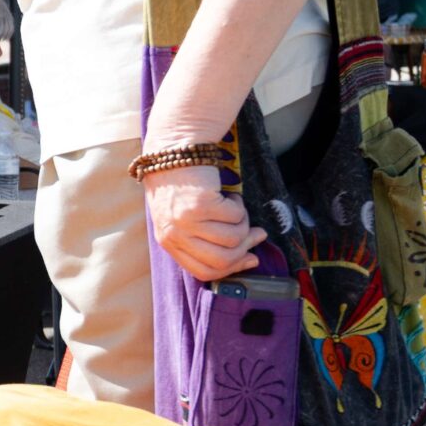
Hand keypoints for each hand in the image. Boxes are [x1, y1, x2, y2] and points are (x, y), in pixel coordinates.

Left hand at [142, 166, 264, 281]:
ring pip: (233, 238)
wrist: (171, 152)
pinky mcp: (202, 204)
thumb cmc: (180, 186)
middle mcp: (176, 235)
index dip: (232, 268)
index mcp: (169, 243)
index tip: (250, 258)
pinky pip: (235, 217)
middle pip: (223, 260)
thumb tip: (250, 258)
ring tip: (236, 208)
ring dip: (243, 223)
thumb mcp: (183, 220)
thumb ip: (206, 241)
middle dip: (245, 248)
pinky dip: (239, 206)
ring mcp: (188, 221)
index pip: (204, 272)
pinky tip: (231, 196)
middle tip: (256, 232)